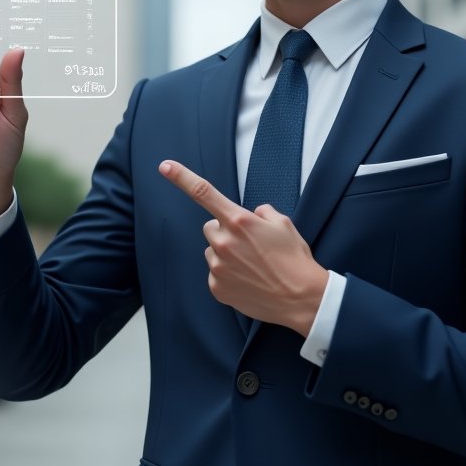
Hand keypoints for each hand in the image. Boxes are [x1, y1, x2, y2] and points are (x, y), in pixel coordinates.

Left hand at [159, 160, 328, 335]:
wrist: (301, 298)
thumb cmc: (294, 259)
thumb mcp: (283, 224)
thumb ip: (261, 212)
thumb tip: (252, 215)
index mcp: (239, 221)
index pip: (203, 192)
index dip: (181, 177)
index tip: (165, 166)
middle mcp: (224, 242)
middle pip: (211, 228)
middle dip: (225, 231)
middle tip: (248, 244)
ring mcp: (218, 266)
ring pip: (212, 251)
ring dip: (226, 253)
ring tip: (252, 265)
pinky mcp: (217, 287)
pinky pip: (215, 273)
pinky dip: (227, 274)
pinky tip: (248, 279)